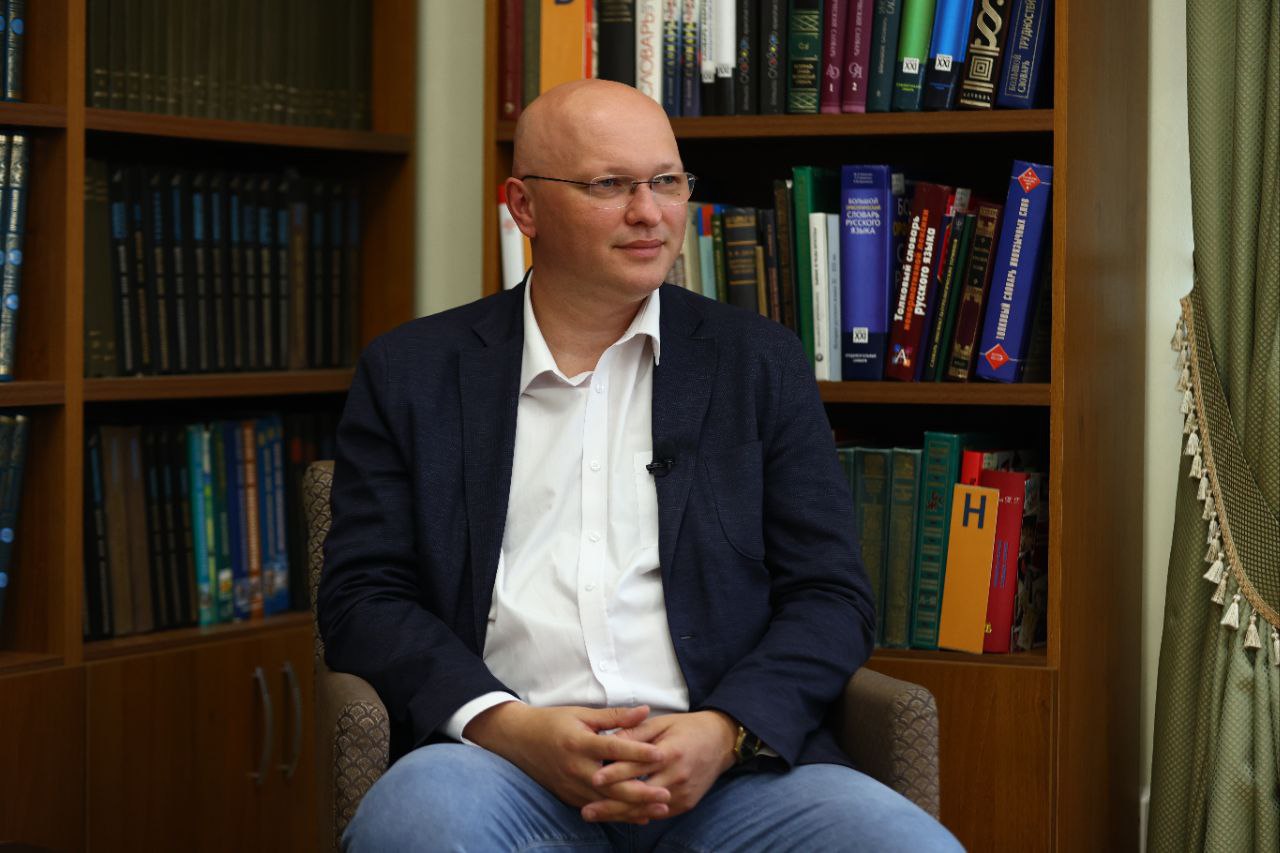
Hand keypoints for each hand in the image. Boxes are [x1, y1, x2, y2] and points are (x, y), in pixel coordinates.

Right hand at [463, 702, 673, 823]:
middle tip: (666, 795)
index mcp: (579, 743)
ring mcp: (571, 787)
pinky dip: (619, 813)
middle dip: (641, 793)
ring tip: (659, 810)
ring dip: (634, 808)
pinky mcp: (570, 797)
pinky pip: (598, 808)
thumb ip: (614, 716)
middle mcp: (575, 769)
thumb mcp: (582, 714)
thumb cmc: (552, 722)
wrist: (519, 740)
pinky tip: (638, 816)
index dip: (638, 752)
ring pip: (607, 803)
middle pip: (613, 785)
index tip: (661, 754)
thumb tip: (644, 710)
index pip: (614, 749)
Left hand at [583, 710, 737, 821]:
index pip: (637, 766)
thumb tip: (609, 740)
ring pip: (646, 809)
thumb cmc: (687, 728)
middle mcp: (677, 776)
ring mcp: (683, 793)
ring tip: (595, 815)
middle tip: (586, 810)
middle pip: (639, 794)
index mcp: (670, 752)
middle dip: (611, 804)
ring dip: (619, 814)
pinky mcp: (686, 804)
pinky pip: (657, 813)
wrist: (721, 741)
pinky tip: (617, 817)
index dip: (615, 773)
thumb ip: (635, 731)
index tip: (593, 779)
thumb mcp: (661, 723)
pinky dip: (637, 815)